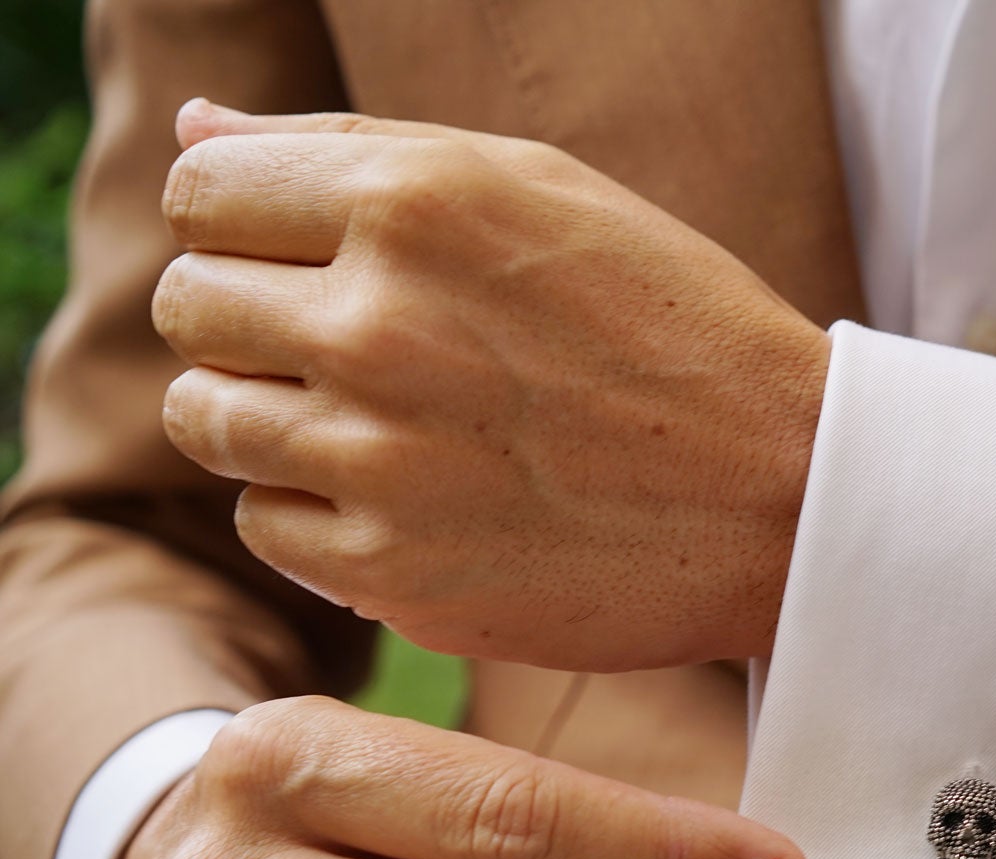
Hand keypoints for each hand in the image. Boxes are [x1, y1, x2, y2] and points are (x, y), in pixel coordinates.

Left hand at [151, 99, 829, 671]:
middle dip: (252, 321)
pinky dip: (318, 512)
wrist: (787, 497)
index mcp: (413, 204)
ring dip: (272, 418)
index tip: (311, 264)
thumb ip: (354, 150)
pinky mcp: (393, 572)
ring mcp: (380, 461)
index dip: (246, 228)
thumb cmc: (673, 326)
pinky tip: (414, 498)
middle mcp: (379, 325)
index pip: (200, 197)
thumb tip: (192, 131)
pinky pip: (266, 525)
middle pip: (190, 307)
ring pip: (206, 421)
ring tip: (384, 424)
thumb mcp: (540, 190)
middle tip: (356, 350)